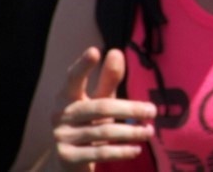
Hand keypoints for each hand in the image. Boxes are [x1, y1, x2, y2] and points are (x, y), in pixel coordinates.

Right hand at [52, 47, 155, 171]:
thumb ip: (108, 80)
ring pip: (103, 132)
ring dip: (131, 132)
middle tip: (153, 110)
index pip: (74, 78)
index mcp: (66, 96)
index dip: (83, 65)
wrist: (67, 162)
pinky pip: (99, 153)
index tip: (95, 50)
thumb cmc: (88, 123)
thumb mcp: (99, 101)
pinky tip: (137, 149)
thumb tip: (116, 52)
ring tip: (150, 132)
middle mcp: (59, 114)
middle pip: (101, 107)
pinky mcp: (66, 157)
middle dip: (130, 109)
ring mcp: (61, 137)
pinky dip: (121, 151)